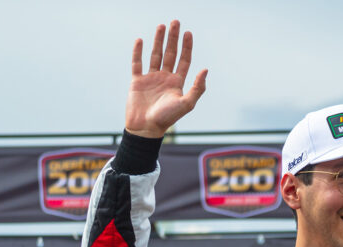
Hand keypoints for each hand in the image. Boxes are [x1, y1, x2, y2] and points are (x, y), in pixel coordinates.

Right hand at [125, 20, 207, 137]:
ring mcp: (151, 78)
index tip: (188, 33)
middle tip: (175, 22)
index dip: (187, 46)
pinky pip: (137, 63)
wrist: (146, 128)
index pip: (184, 60)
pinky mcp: (137, 81)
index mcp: (177, 83)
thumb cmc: (167, 119)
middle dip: (173, 38)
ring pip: (155, 55)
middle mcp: (165, 78)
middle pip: (170, 53)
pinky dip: (138, 52)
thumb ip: (197, 88)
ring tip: (161, 26)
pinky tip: (140, 40)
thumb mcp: (186, 104)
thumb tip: (205, 69)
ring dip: (158, 40)